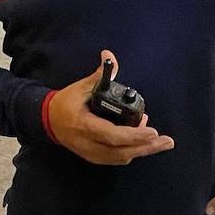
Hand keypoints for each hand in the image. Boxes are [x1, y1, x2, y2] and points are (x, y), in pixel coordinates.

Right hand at [46, 52, 174, 165]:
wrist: (47, 121)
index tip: (152, 131)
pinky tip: (143, 144)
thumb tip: (109, 55)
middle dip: (147, 147)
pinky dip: (132, 151)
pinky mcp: (95, 157)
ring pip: (122, 158)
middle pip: (122, 152)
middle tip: (167, 141)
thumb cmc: (64, 103)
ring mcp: (92, 154)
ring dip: (142, 150)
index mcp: (85, 126)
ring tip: (159, 141)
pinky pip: (117, 158)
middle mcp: (89, 144)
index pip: (112, 135)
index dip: (134, 135)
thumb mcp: (79, 88)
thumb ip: (97, 76)